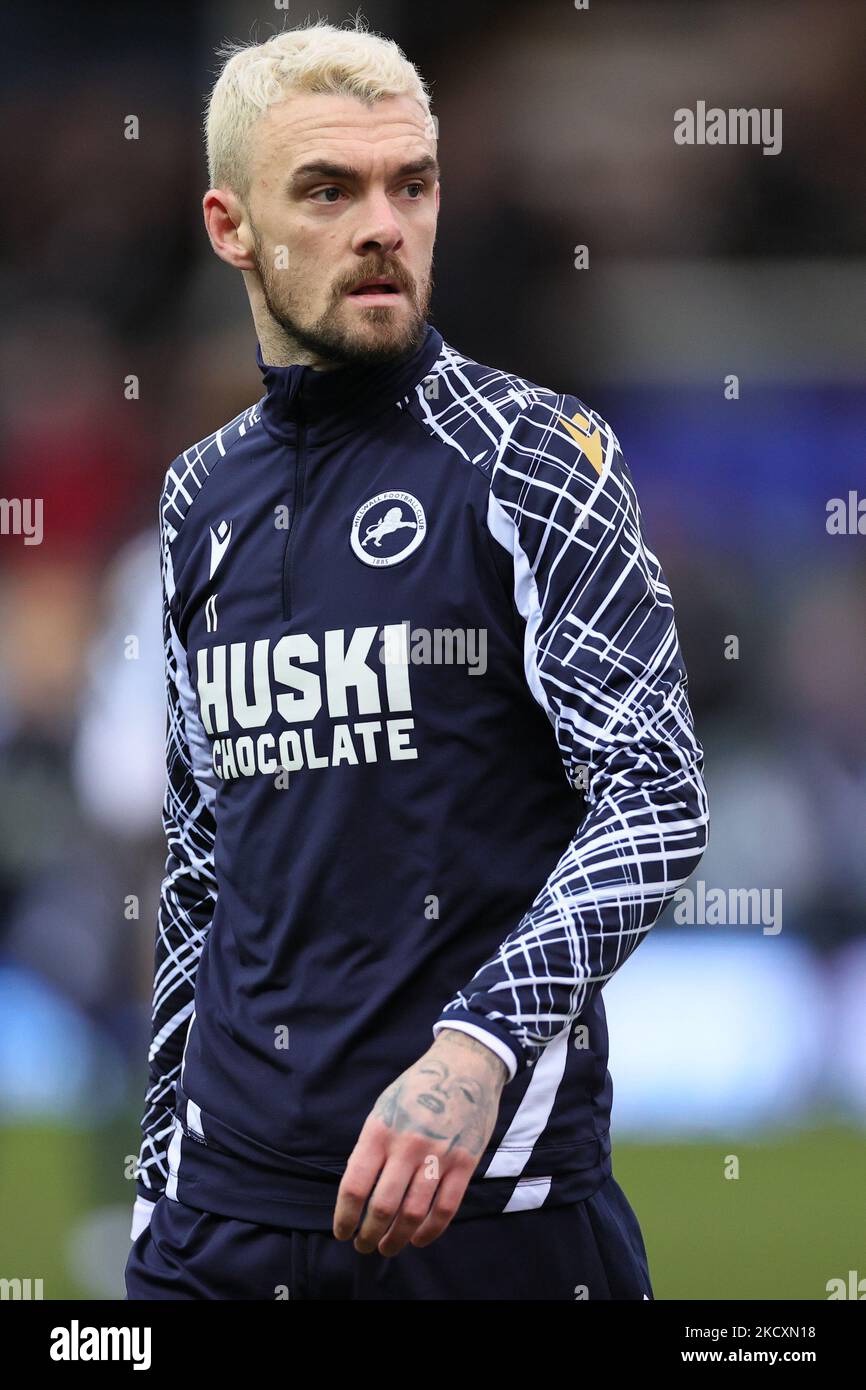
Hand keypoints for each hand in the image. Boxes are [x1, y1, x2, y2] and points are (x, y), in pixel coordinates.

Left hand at [332, 1028, 507, 1255]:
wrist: (466, 1065)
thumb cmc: (418, 1087)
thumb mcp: (384, 1108)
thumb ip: (371, 1147)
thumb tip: (358, 1193)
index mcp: (380, 1130)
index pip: (355, 1186)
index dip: (345, 1217)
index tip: (342, 1232)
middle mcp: (407, 1145)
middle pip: (383, 1207)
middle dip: (369, 1235)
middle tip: (363, 1246)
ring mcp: (439, 1155)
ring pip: (413, 1214)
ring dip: (397, 1239)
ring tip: (387, 1247)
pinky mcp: (465, 1163)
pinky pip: (445, 1209)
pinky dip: (430, 1232)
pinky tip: (419, 1239)